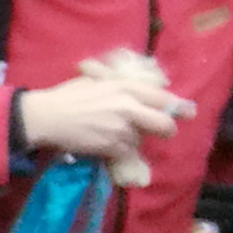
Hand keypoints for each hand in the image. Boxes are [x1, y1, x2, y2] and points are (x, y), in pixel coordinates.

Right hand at [20, 70, 182, 163]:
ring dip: (132, 139)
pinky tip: (105, 145)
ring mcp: (121, 127)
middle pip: (164, 123)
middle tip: (162, 132)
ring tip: (114, 135)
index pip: (163, 97)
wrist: (46, 117)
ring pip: (140, 139)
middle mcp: (129, 105)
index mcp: (126, 86)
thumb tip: (138, 91)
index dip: (176, 106)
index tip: (186, 112)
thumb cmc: (67, 96)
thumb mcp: (97, 81)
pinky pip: (126, 151)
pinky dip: (119, 151)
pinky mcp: (112, 145)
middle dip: (166, 129)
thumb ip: (120, 86)